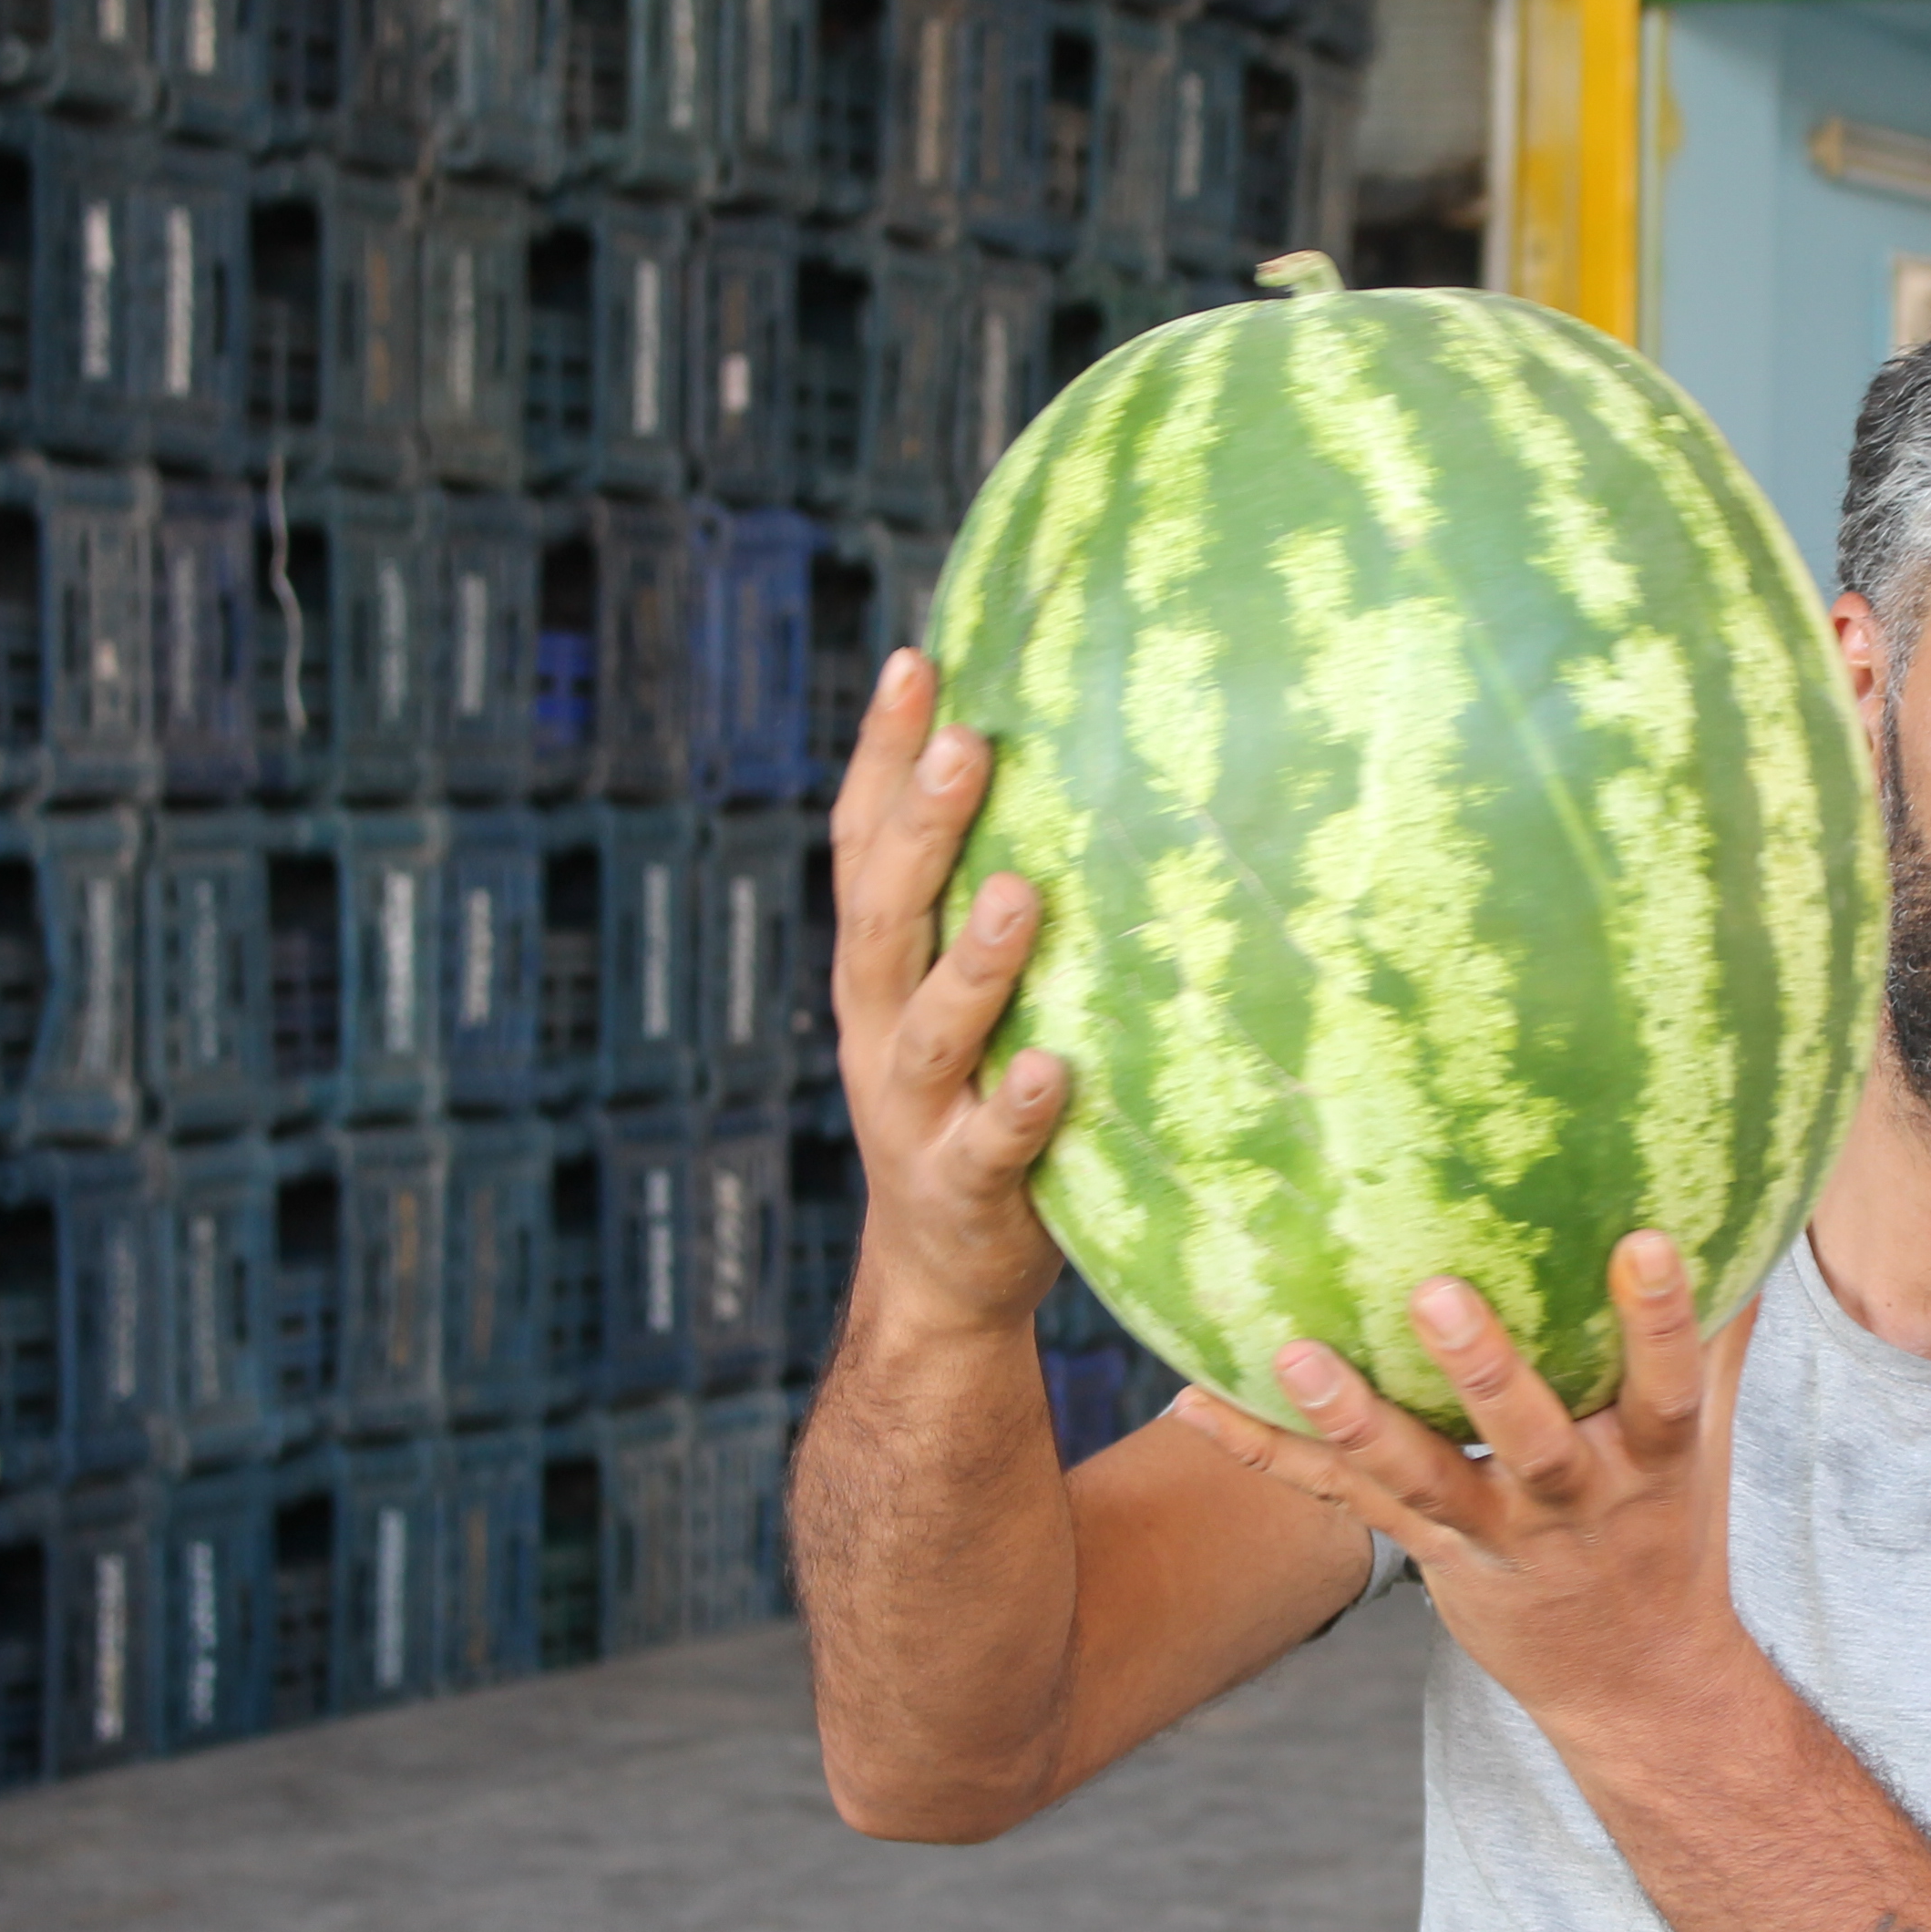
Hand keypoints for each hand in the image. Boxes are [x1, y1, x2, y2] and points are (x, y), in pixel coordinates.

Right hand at [829, 649, 1068, 1341]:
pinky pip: (991, 1145)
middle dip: (925, 828)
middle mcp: (880, 1025)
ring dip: (975, 961)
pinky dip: (1019, 1107)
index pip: (864, 843)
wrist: (941, 1271)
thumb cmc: (974, 1096)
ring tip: (1021, 891)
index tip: (918, 660)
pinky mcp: (966, 1188)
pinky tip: (1053, 1070)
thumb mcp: (962, 991)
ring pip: (931, 1027)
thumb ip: (985, 898)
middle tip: (974, 743)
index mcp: (879, 967)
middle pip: (888, 915)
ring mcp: (916, 1111)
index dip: (882, 754)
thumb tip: (1066, 765)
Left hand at [1173, 1233, 1757, 1741]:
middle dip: (1487, 1371)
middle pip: (1530, 1437)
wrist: (1634, 1682)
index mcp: (1652, 1461)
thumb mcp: (1708, 1441)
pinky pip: (1343, 1501)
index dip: (1661, 1321)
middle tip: (1435, 1291)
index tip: (1645, 1240)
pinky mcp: (1430, 1555)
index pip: (1667, 1387)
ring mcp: (1497, 1536)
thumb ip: (1718, 1331)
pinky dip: (1265, 1455)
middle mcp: (1572, 1501)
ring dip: (1353, 1418)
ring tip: (1293, 1355)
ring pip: (1421, 1478)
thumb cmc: (1669, 1525)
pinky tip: (1189, 1406)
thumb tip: (1743, 1209)